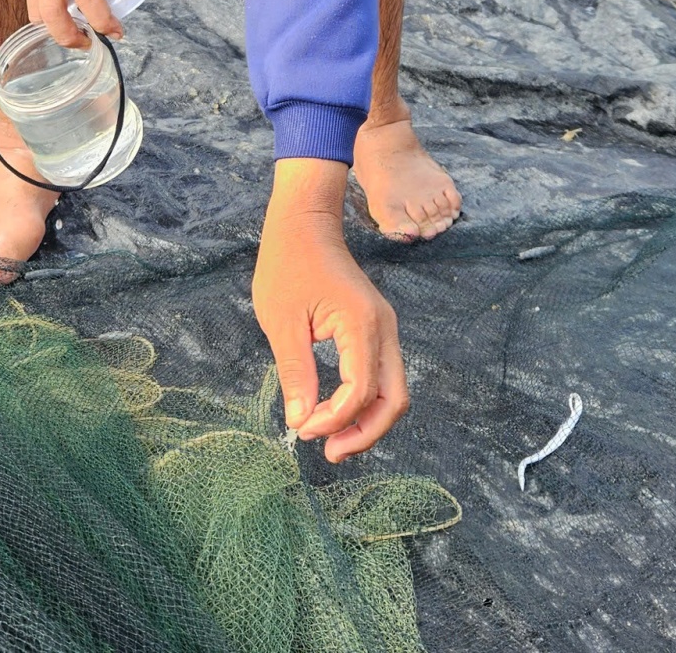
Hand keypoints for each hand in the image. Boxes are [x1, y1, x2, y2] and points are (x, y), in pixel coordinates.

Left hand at [253, 158, 407, 462]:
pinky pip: (382, 376)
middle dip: (365, 434)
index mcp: (362, 324)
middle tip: (329, 454)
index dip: (333, 421)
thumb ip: (295, 374)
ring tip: (332, 442)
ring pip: (393, 391)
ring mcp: (385, 328)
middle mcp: (384, 328)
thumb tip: (300, 422)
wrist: (305, 222)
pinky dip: (366, 402)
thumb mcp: (282, 322)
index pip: (360, 392)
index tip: (300, 429)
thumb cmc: (288, 264)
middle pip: (393, 400)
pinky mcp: (377, 329)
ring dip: (368, 422)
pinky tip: (337, 414)